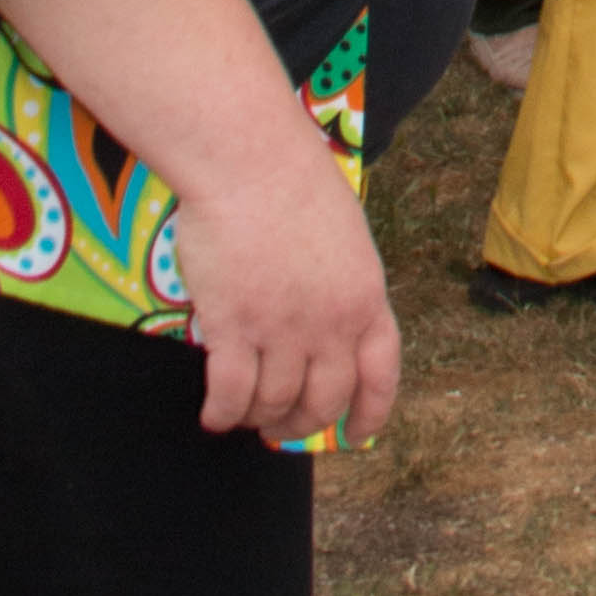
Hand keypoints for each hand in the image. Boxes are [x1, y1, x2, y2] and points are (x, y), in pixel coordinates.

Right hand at [171, 133, 400, 443]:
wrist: (252, 159)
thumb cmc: (293, 182)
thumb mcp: (345, 236)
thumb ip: (341, 287)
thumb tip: (329, 331)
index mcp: (366, 295)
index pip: (381, 374)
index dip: (370, 413)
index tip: (356, 436)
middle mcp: (331, 322)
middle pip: (323, 402)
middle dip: (301, 425)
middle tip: (280, 428)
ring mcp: (283, 329)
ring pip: (274, 404)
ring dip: (259, 418)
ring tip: (245, 414)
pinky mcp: (235, 328)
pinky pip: (230, 395)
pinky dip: (222, 414)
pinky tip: (215, 414)